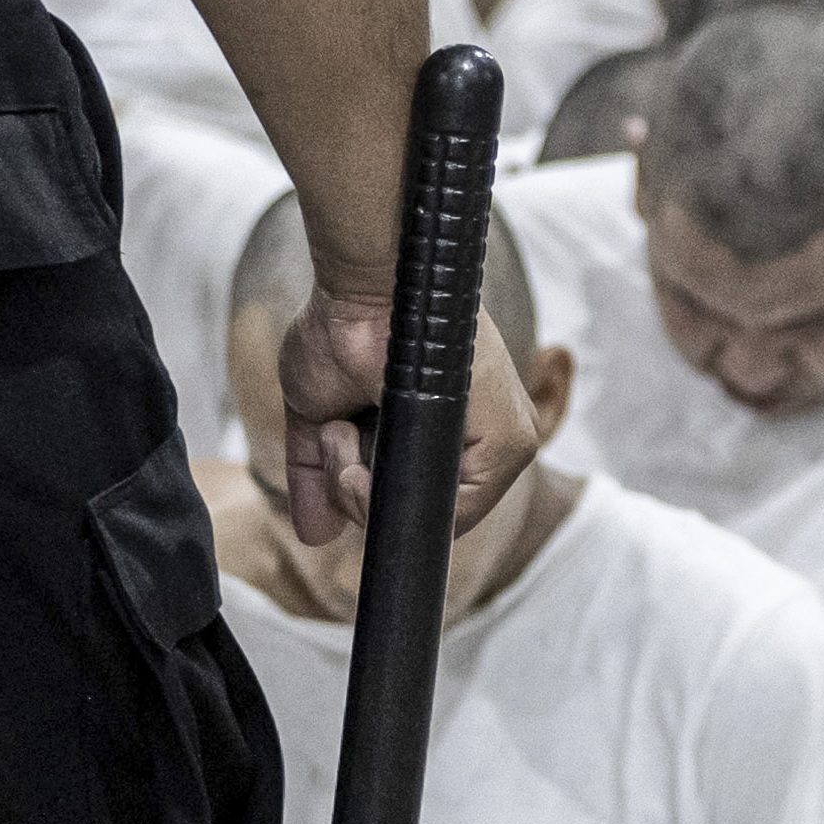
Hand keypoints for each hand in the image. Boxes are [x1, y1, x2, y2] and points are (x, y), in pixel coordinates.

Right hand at [270, 280, 548, 550]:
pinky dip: (386, 496)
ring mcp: (500, 440)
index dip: (366, 499)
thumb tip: (313, 532)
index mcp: (448, 429)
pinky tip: (359, 456)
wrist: (357, 291)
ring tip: (344, 432)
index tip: (338, 462)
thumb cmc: (340, 331)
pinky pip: (453, 512)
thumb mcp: (319, 414)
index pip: (417, 500)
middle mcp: (479, 437)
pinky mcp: (510, 441)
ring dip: (361, 492)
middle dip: (357, 493)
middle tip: (337, 442)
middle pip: (418, 512)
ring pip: (429, 517)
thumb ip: (317, 473)